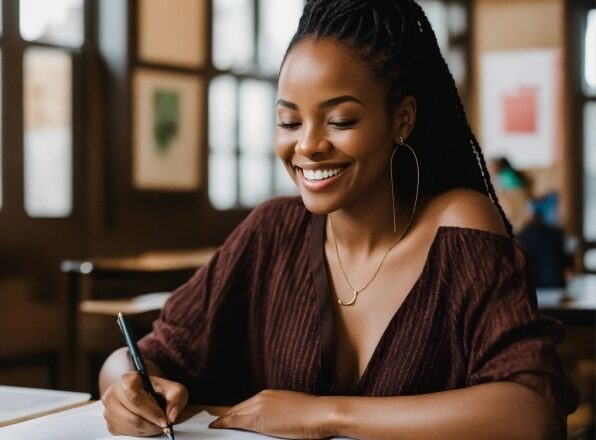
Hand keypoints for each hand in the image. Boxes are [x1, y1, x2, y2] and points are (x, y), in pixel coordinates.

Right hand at [101, 371, 188, 436]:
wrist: (147, 393)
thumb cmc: (159, 390)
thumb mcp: (174, 389)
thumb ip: (177, 398)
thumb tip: (172, 416)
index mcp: (128, 379)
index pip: (135, 397)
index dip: (151, 411)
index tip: (164, 419)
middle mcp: (114, 393)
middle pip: (132, 415)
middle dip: (151, 423)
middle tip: (164, 425)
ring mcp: (109, 409)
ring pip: (129, 426)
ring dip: (147, 429)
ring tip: (157, 425)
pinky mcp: (110, 423)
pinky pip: (125, 433)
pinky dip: (140, 433)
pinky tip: (148, 426)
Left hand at [210, 389, 336, 438]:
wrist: (320, 413)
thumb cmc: (312, 413)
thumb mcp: (292, 408)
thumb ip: (278, 411)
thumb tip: (273, 420)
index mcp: (269, 394)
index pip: (246, 404)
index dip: (236, 412)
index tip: (229, 417)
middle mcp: (262, 398)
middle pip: (238, 408)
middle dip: (227, 416)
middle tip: (217, 423)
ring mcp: (259, 407)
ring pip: (235, 414)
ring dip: (225, 420)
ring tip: (215, 426)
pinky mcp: (259, 419)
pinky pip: (237, 421)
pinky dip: (225, 423)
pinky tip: (218, 427)